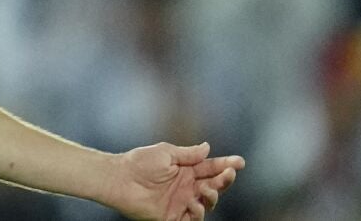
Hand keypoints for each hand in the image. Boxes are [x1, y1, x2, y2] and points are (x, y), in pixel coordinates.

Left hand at [114, 142, 244, 220]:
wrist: (121, 179)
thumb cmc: (140, 162)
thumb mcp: (166, 152)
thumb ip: (188, 154)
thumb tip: (208, 147)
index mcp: (187, 170)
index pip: (211, 168)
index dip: (226, 165)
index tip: (240, 162)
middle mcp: (187, 187)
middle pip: (214, 186)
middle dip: (224, 180)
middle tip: (227, 174)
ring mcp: (181, 202)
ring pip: (208, 204)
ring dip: (212, 197)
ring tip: (204, 189)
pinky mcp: (173, 217)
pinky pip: (193, 219)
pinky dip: (198, 213)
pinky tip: (195, 204)